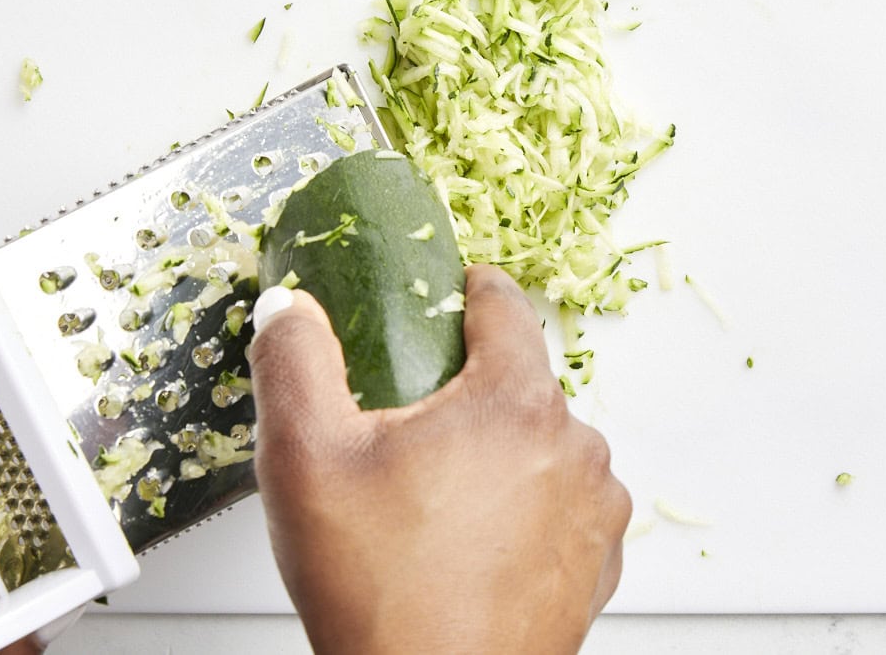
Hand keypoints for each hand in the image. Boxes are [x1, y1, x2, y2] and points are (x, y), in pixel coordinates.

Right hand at [248, 263, 630, 654]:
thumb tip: (288, 308)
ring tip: (436, 500)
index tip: (454, 293)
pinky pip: (563, 501)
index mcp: (514, 403)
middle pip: (520, 381)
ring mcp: (595, 509)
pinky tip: (471, 539)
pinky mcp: (598, 560)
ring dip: (499, 451)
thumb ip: (294, 362)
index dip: (471, 290)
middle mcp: (574, 447)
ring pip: (542, 442)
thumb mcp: (305, 460)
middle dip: (468, 390)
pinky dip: (526, 505)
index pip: (506, 305)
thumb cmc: (381, 595)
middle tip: (409, 434)